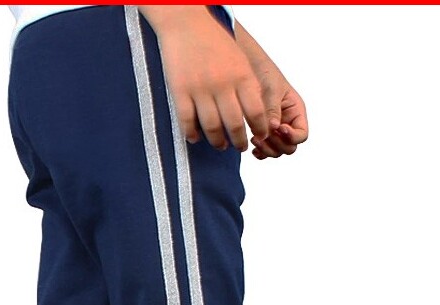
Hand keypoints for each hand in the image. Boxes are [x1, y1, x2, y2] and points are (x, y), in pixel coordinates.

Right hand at [139, 5, 270, 151]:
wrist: (185, 22)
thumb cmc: (214, 41)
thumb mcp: (239, 60)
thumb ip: (246, 85)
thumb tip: (254, 114)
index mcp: (241, 75)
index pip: (256, 112)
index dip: (259, 129)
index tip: (259, 137)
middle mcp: (222, 85)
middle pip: (235, 124)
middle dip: (239, 141)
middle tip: (240, 147)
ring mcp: (200, 89)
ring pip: (212, 128)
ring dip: (217, 142)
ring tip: (220, 145)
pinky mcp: (180, 91)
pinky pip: (187, 122)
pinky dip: (192, 134)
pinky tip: (195, 138)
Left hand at [250, 80, 308, 159]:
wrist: (247, 69)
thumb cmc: (263, 74)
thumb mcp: (271, 88)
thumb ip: (273, 108)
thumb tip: (273, 128)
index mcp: (296, 112)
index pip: (302, 135)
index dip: (292, 136)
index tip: (279, 128)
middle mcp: (288, 123)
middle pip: (289, 147)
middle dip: (277, 145)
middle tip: (262, 136)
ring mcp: (275, 131)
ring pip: (277, 151)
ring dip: (267, 149)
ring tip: (254, 139)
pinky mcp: (263, 134)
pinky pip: (265, 151)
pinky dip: (260, 153)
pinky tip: (252, 147)